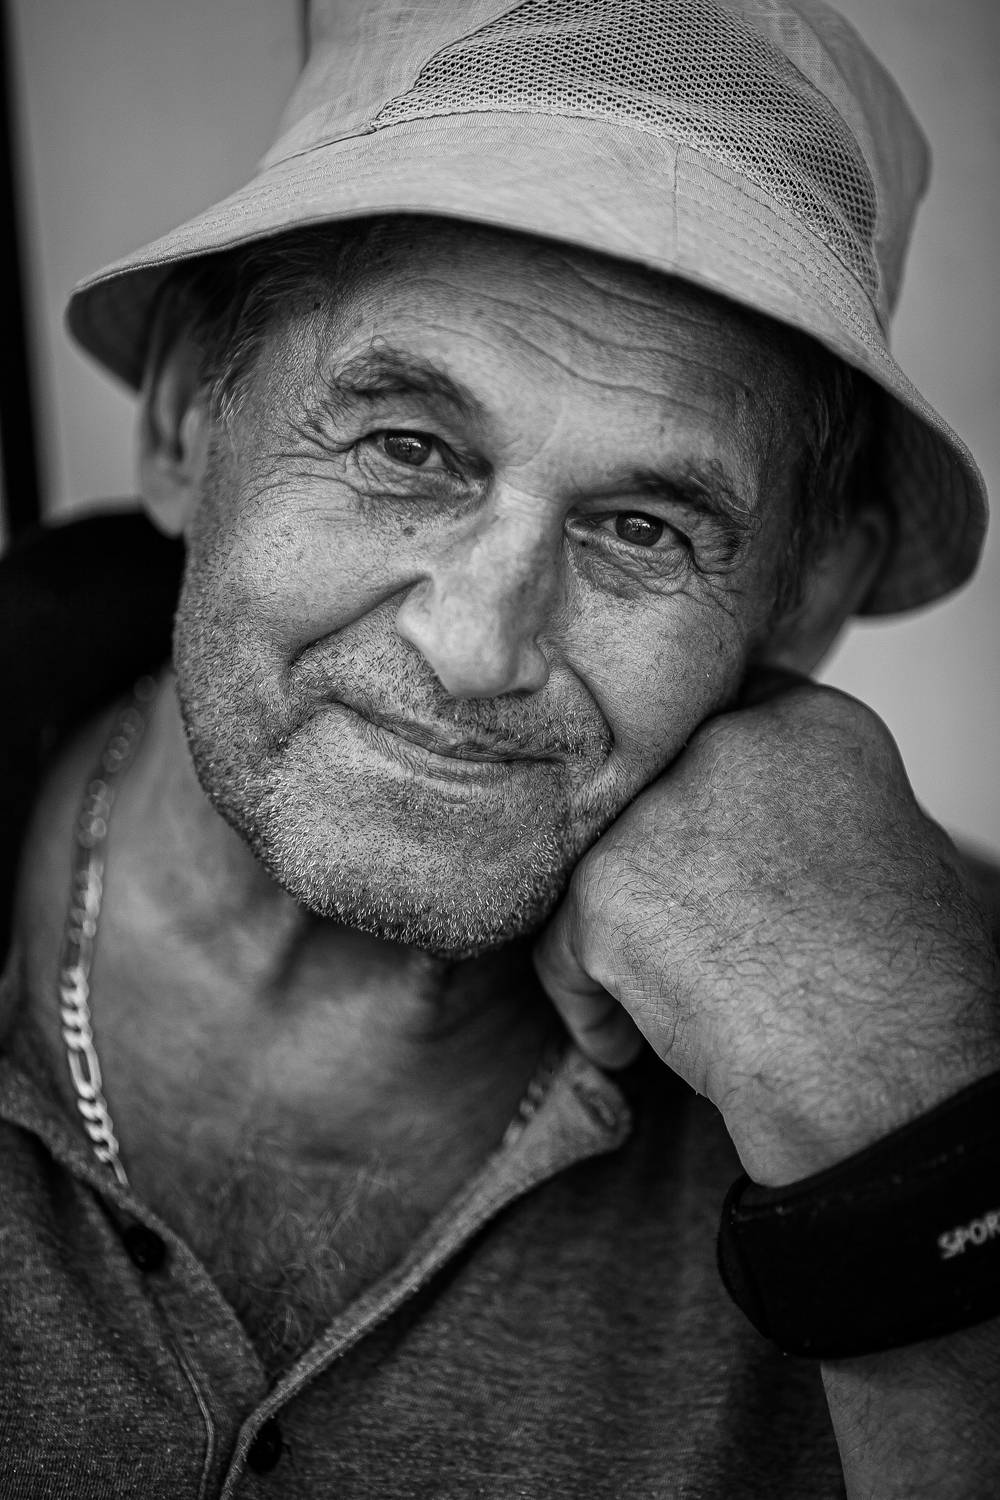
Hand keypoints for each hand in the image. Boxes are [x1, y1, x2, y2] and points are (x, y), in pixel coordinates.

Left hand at [535, 671, 999, 1185]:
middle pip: (651, 790)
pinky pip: (562, 946)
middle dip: (659, 862)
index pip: (723, 729)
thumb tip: (774, 826)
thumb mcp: (895, 852)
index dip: (711, 801)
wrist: (882, 1069)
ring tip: (673, 1001)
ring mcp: (658, 810)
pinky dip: (589, 1003)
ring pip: (601, 868)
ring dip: (624, 932)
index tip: (712, 858)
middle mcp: (729, 743)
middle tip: (689, 931)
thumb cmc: (913, 988)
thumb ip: (815, 809)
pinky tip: (632, 1046)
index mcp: (811, 725)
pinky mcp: (602, 884)